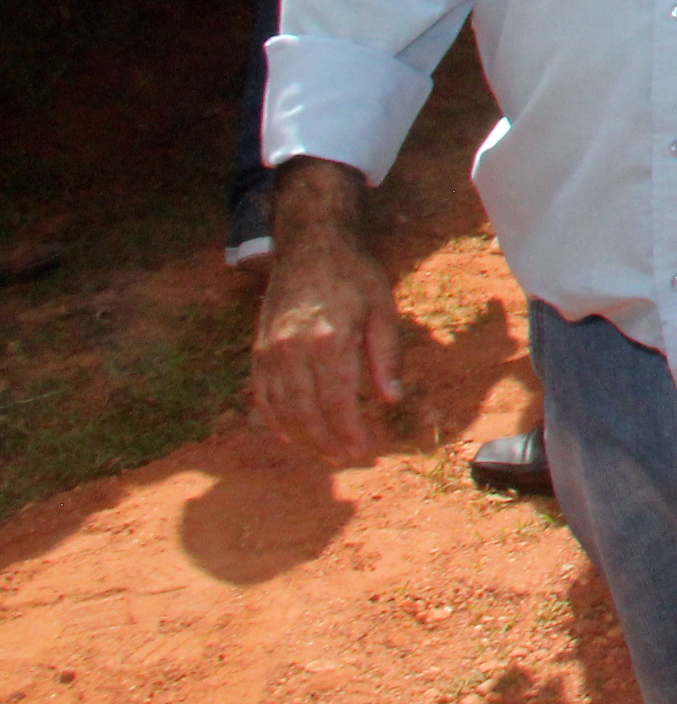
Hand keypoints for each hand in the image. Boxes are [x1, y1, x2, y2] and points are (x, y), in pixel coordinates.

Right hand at [250, 165, 403, 464]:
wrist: (311, 244)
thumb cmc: (354, 274)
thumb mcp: (383, 309)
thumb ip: (386, 357)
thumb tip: (392, 399)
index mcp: (329, 339)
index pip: (338, 400)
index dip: (349, 430)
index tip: (363, 451)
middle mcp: (293, 349)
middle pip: (306, 411)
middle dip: (326, 441)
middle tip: (345, 459)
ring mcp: (270, 350)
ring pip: (281, 408)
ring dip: (301, 437)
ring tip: (323, 453)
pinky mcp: (258, 349)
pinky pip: (262, 395)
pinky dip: (273, 419)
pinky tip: (289, 435)